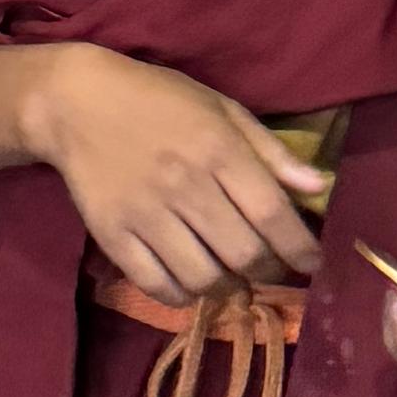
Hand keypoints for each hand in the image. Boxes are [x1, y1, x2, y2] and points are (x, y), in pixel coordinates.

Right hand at [31, 48, 328, 301]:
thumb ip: (271, 151)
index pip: (272, 214)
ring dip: (227, 287)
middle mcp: (184, 184)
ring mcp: (145, 213)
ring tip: (231, 276)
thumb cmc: (159, 100)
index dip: (300, 248)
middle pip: (243, 254)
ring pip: (203, 278)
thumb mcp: (221, 109)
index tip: (313, 262)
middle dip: (268, 271)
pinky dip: (182, 296)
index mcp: (218, 148)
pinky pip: (157, 285)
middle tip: (270, 267)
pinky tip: (190, 282)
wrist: (76, 102)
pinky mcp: (111, 234)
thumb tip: (320, 187)